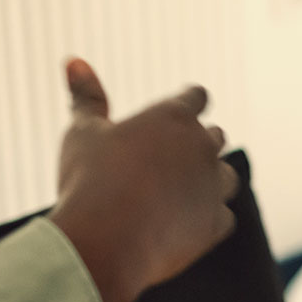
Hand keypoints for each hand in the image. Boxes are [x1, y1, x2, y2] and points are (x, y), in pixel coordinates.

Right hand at [48, 59, 238, 301]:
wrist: (104, 241)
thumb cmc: (90, 181)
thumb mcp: (82, 133)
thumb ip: (85, 97)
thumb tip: (74, 60)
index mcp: (173, 116)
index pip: (197, 96)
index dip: (189, 102)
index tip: (182, 108)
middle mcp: (202, 147)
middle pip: (215, 135)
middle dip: (198, 143)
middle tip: (174, 155)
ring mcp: (213, 186)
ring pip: (227, 177)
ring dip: (210, 180)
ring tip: (183, 190)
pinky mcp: (215, 225)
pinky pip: (224, 217)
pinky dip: (209, 218)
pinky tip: (187, 224)